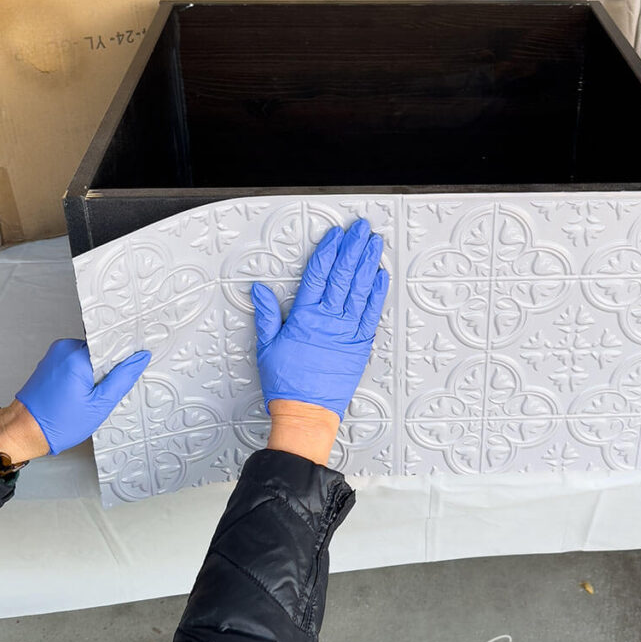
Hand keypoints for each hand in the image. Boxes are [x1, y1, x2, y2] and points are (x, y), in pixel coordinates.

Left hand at [14, 339, 151, 456]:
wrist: (24, 431)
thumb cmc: (56, 423)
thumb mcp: (100, 404)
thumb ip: (123, 378)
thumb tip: (140, 359)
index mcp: (77, 355)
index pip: (113, 342)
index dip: (127, 354)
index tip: (133, 365)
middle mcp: (64, 349)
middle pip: (102, 349)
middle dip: (110, 368)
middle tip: (107, 389)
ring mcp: (56, 354)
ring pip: (90, 356)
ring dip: (97, 372)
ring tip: (91, 394)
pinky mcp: (52, 362)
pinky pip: (78, 361)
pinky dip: (85, 375)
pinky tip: (82, 392)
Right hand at [251, 218, 388, 421]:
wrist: (307, 412)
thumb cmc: (287, 383)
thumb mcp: (267, 347)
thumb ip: (266, 315)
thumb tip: (260, 290)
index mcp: (304, 318)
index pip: (318, 275)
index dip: (328, 251)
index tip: (335, 235)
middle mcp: (328, 320)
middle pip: (342, 275)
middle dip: (352, 248)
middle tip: (361, 229)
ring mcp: (347, 331)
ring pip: (359, 289)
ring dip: (367, 263)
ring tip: (374, 243)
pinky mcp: (360, 345)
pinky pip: (371, 313)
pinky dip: (377, 292)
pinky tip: (380, 275)